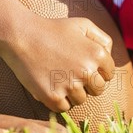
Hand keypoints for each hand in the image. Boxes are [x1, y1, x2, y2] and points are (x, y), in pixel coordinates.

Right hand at [0, 13, 114, 111]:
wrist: (22, 35)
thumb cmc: (53, 29)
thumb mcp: (83, 24)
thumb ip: (102, 39)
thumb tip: (110, 55)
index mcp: (97, 54)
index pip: (109, 74)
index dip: (98, 71)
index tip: (84, 66)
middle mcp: (87, 71)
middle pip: (98, 90)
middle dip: (89, 84)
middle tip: (73, 74)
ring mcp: (70, 85)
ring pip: (81, 99)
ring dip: (72, 92)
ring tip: (59, 77)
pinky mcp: (53, 97)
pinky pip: (64, 108)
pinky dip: (58, 100)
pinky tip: (51, 86)